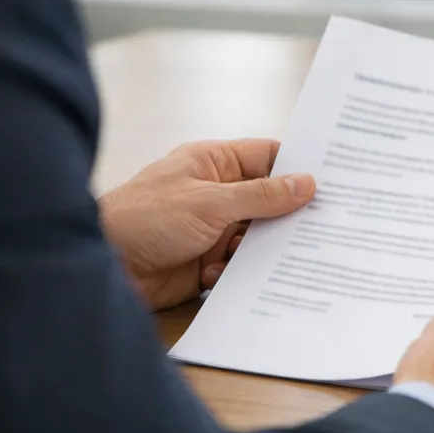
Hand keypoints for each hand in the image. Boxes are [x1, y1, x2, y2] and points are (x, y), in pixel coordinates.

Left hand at [98, 140, 314, 310]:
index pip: (267, 157)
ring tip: (279, 257)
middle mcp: (215, 193)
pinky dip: (237, 272)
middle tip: (323, 225)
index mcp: (213, 163)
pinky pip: (238, 265)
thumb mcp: (210, 202)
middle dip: (288, 214)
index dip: (297, 167)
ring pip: (256, 236)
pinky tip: (220, 275)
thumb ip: (261, 196)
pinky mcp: (205, 261)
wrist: (99, 266)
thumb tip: (306, 183)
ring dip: (262, 249)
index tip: (333, 180)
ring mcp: (211, 228)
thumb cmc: (144, 218)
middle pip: (267, 200)